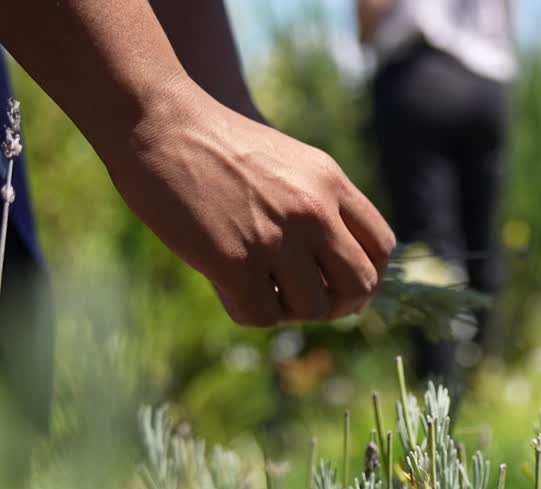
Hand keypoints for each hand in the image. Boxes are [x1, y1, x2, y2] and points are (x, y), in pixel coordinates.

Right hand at [100, 81, 394, 326]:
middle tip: (303, 297)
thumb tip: (339, 277)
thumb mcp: (289, 163)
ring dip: (289, 309)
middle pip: (360, 285)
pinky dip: (247, 310)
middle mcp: (314, 210)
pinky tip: (227, 287)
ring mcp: (277, 237)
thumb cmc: (216, 144)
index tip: (340, 284)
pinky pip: (263, 315)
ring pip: (315, 308)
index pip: (381, 247)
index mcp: (330, 183)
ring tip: (259, 286)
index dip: (367, 276)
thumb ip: (319, 206)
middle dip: (338, 304)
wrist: (159, 121)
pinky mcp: (236, 262)